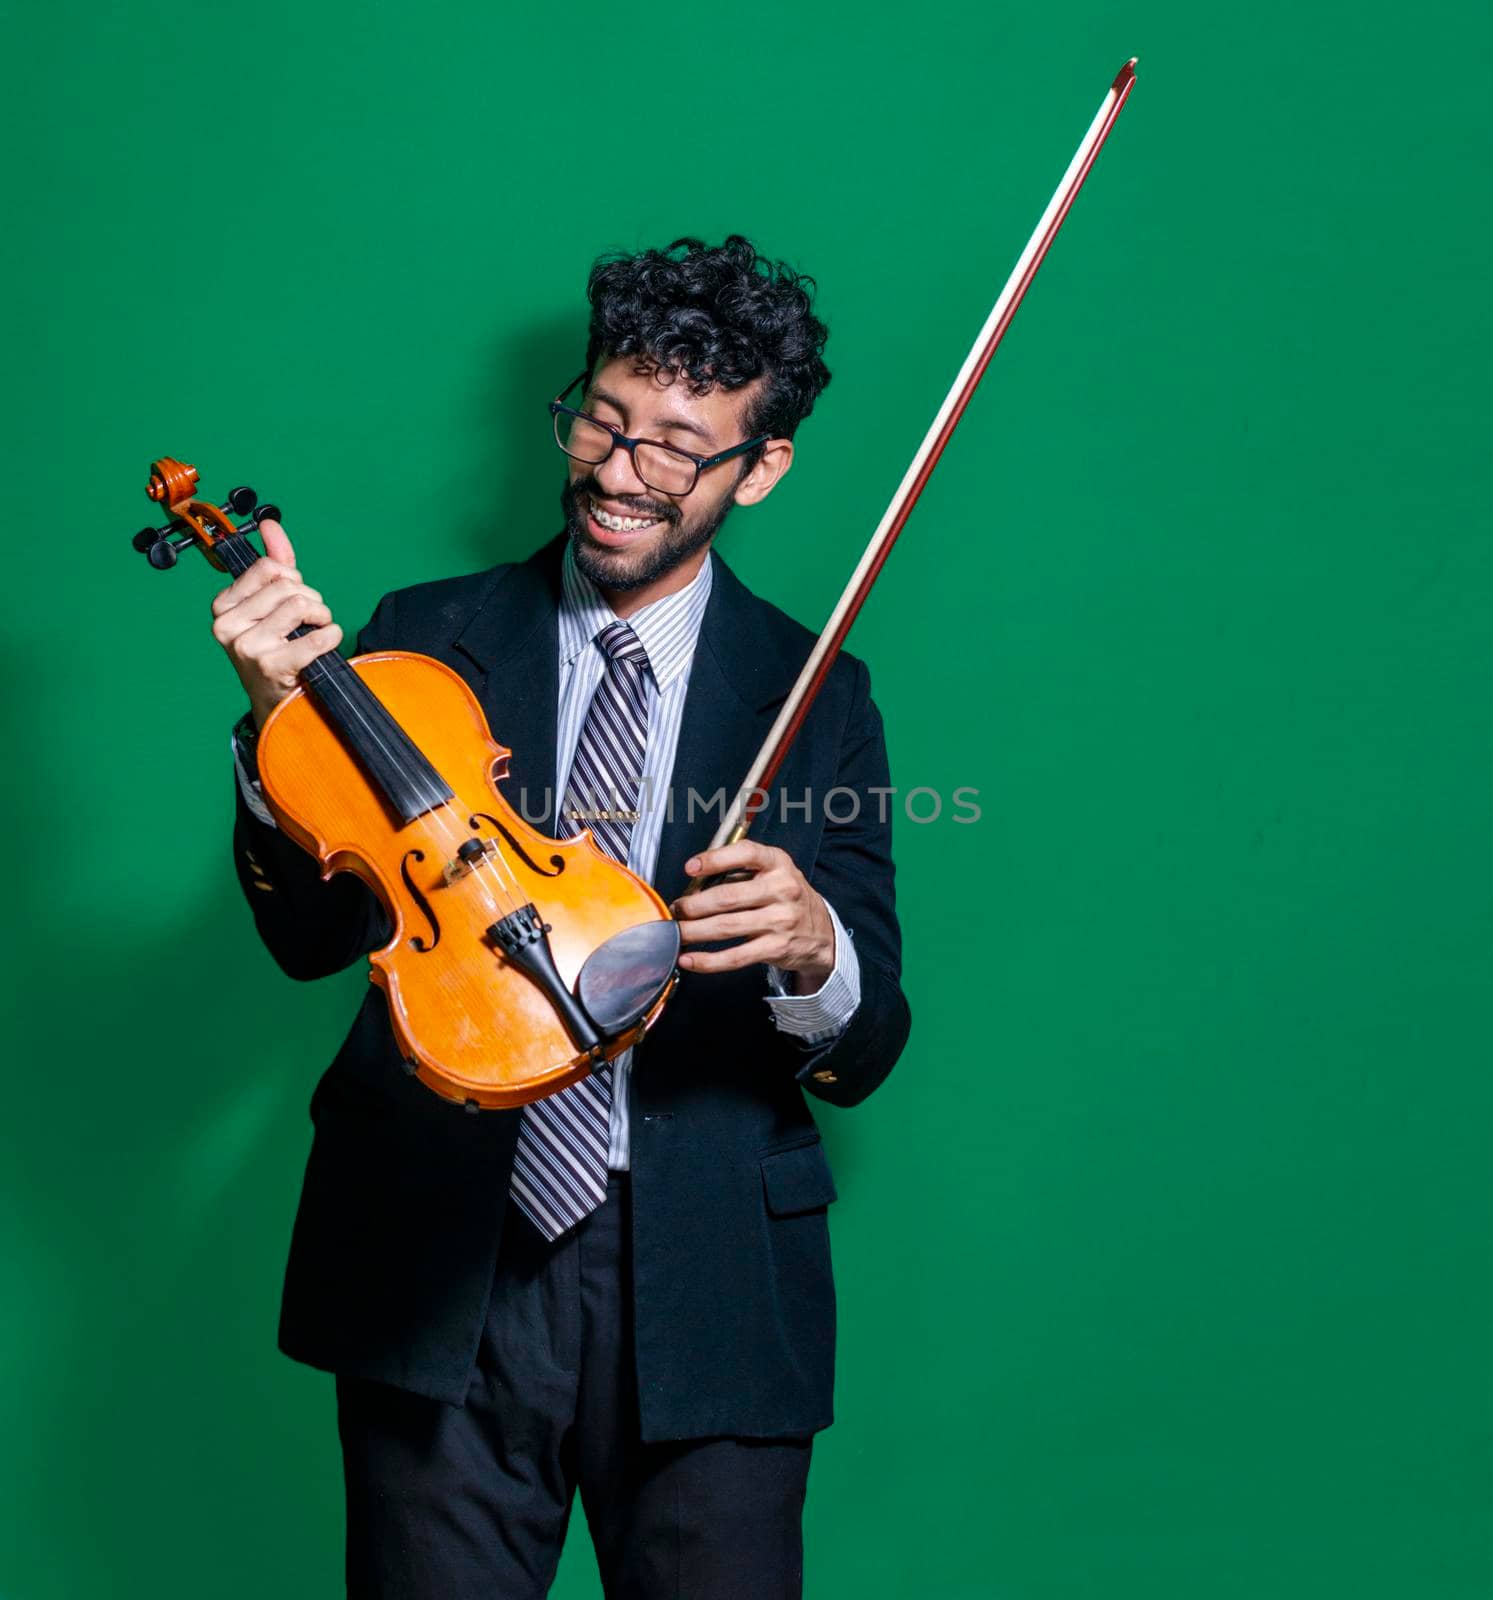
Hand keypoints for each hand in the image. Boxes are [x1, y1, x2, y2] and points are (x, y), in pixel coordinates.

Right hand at [209, 519, 342, 727]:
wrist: (276, 700)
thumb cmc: (274, 647)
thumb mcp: (268, 604)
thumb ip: (273, 563)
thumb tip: (271, 524)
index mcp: (223, 605)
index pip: (269, 568)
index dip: (293, 580)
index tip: (292, 598)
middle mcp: (228, 625)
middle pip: (288, 587)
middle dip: (311, 600)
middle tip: (311, 620)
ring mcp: (247, 647)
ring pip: (302, 606)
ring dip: (323, 617)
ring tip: (318, 630)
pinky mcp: (270, 666)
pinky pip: (316, 637)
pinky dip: (332, 636)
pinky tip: (328, 641)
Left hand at [670, 842, 835, 988]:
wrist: (822, 931)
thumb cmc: (786, 897)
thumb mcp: (773, 872)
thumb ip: (739, 871)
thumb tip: (695, 882)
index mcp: (778, 863)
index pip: (746, 853)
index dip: (715, 859)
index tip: (690, 868)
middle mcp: (782, 889)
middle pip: (727, 896)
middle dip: (693, 905)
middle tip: (676, 909)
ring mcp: (780, 920)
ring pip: (727, 927)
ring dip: (694, 931)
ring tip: (677, 932)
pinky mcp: (776, 948)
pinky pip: (735, 956)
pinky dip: (708, 960)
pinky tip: (689, 959)